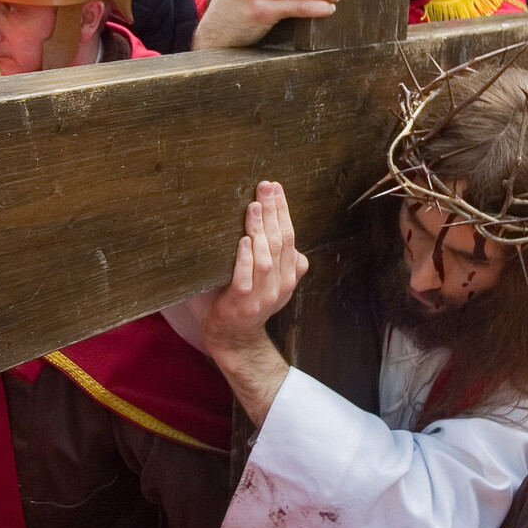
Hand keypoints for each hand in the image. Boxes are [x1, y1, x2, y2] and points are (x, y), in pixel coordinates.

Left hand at [200, 181, 305, 426]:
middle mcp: (280, 285)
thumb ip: (281, 262)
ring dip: (259, 230)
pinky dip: (245, 259)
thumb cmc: (246, 303)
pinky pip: (245, 279)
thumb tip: (292, 245)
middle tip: (265, 187)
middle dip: (273, 211)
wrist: (234, 339)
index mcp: (288, 275)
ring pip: (265, 258)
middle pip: (280, 242)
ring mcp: (261, 296)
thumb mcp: (270, 282)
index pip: (289, 236)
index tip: (275, 188)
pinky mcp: (242, 304)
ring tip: (253, 207)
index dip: (283, 211)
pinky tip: (242, 241)